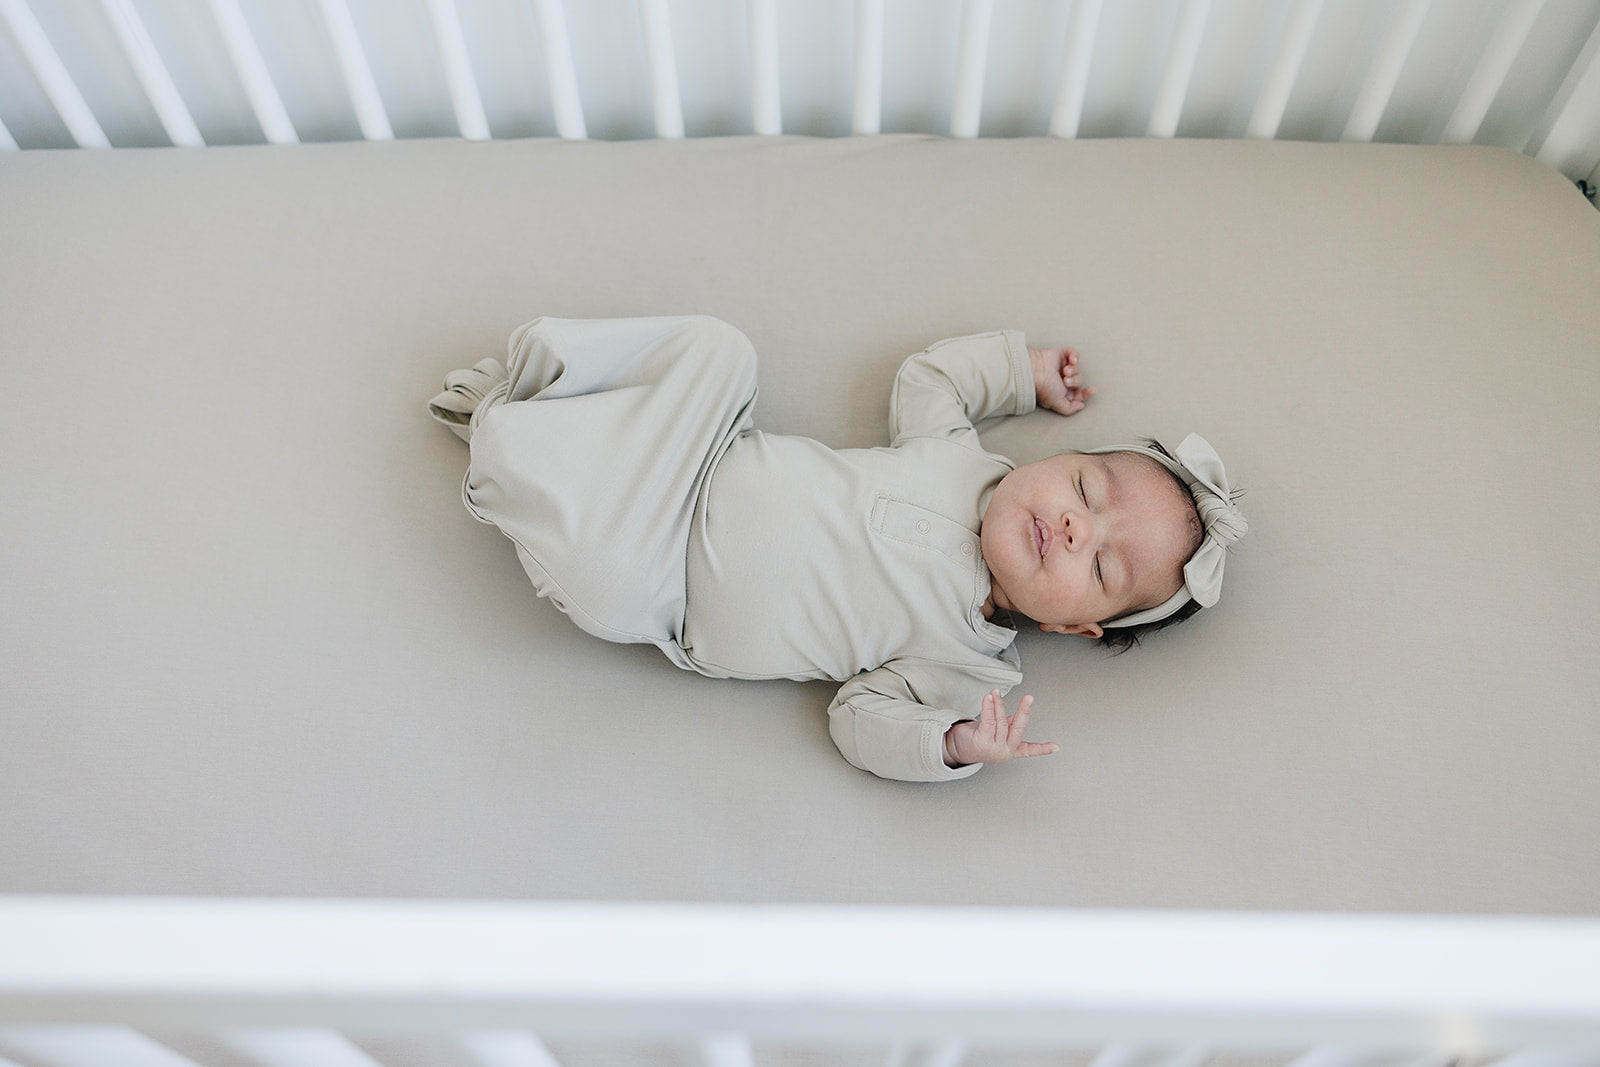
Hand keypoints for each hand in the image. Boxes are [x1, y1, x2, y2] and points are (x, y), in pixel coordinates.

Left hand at [943, 689, 1059, 767]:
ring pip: (1000, 721)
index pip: (1029, 750)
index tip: (1055, 747)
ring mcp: (994, 748)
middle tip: (1029, 698)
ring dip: (998, 704)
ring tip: (996, 693)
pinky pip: (988, 721)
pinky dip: (989, 707)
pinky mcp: (982, 742)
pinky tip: (989, 698)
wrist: (957, 747)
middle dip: (1024, 711)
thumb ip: (1008, 723)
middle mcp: (1004, 751)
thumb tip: (1020, 714)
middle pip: (1017, 728)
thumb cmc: (977, 738)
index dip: (1043, 749)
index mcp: (1011, 749)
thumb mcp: (997, 731)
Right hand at [1028, 346, 1095, 415]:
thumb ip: (1069, 409)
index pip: (1079, 393)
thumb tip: (1081, 406)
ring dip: (1073, 370)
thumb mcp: (1057, 403)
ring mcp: (1062, 366)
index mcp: (1062, 392)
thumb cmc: (1044, 387)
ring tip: (1064, 371)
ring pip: (1078, 368)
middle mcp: (1063, 379)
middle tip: (1066, 381)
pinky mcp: (1062, 355)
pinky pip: (1075, 353)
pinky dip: (1075, 356)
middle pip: (1079, 380)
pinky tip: (1071, 360)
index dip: (1087, 392)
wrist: (1035, 371)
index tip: (1092, 390)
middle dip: (1075, 381)